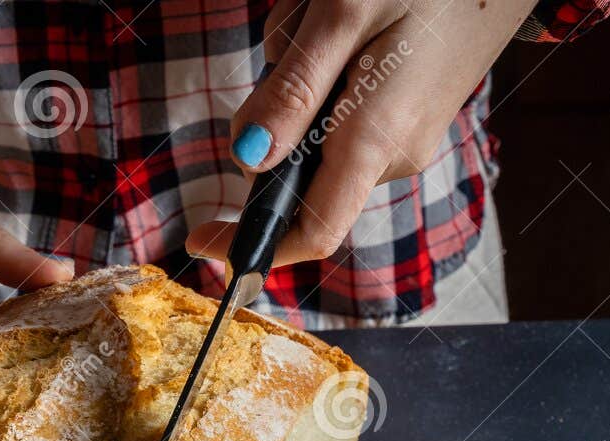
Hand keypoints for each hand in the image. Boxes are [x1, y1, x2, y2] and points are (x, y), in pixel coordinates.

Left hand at [186, 0, 532, 267]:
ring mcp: (406, 138)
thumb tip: (247, 159)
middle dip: (275, 112)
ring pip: (316, 133)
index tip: (201, 243)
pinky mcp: (408, 118)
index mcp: (377, 140)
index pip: (311, 232)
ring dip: (300, 76)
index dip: (253, 248)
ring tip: (330, 15)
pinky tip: (349, 23)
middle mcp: (395, 155)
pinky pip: (343, 113)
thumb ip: (292, 92)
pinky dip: (326, 72)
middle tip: (299, 33)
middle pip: (299, 167)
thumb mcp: (343, 14)